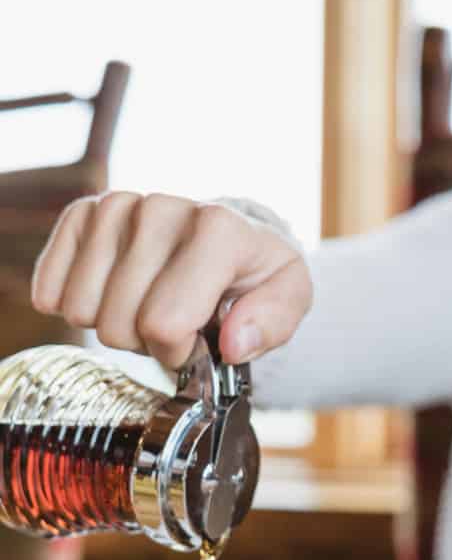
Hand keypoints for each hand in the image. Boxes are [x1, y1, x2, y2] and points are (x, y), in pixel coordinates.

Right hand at [31, 192, 312, 367]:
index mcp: (219, 229)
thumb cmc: (258, 273)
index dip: (178, 352)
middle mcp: (164, 209)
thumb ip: (272, 322)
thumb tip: (233, 344)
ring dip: (117, 324)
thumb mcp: (290, 297)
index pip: (164, 323)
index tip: (200, 343)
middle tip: (179, 325)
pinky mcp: (85, 213)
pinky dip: (79, 303)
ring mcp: (120, 207)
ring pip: (81, 310)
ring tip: (152, 304)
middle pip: (119, 324)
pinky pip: (52, 285)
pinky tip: (114, 294)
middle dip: (149, 343)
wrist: (233, 236)